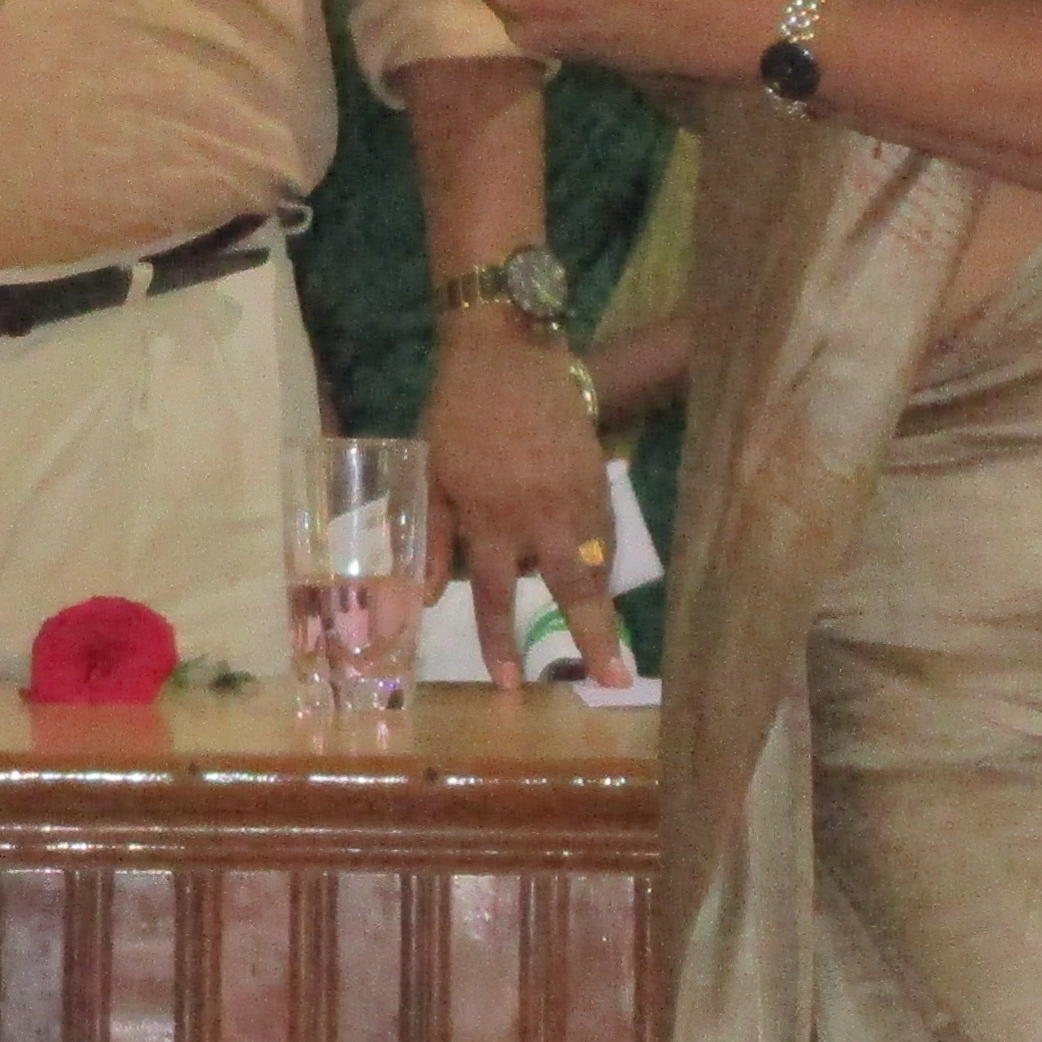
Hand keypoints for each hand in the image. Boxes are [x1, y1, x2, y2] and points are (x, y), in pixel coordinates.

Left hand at [423, 317, 631, 690]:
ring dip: (603, 603)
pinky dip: (604, 557)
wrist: (508, 355)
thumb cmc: (457, 416)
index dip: (501, 643)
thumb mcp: (432, 476)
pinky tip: (601, 576)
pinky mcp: (598, 476)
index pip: (497, 597)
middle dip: (595, 639)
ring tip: (612, 645)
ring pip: (596, 561)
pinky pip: (606, 530)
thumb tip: (427, 600)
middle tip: (614, 680)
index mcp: (490, 519)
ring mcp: (575, 496)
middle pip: (573, 590)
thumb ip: (434, 540)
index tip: (510, 686)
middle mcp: (538, 516)